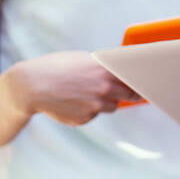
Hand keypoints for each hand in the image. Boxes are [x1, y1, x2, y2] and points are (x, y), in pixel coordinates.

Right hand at [7, 51, 141, 125]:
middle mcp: (104, 88)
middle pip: (129, 94)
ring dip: (106, 101)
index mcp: (105, 70)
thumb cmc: (55, 68)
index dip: (142, 79)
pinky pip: (94, 115)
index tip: (149, 81)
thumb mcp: (81, 59)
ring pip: (112, 106)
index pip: (134, 76)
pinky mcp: (85, 119)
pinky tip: (73, 102)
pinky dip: (88, 110)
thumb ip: (102, 67)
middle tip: (133, 92)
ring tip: (87, 93)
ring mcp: (95, 106)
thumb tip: (119, 70)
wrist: (30, 86)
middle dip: (130, 93)